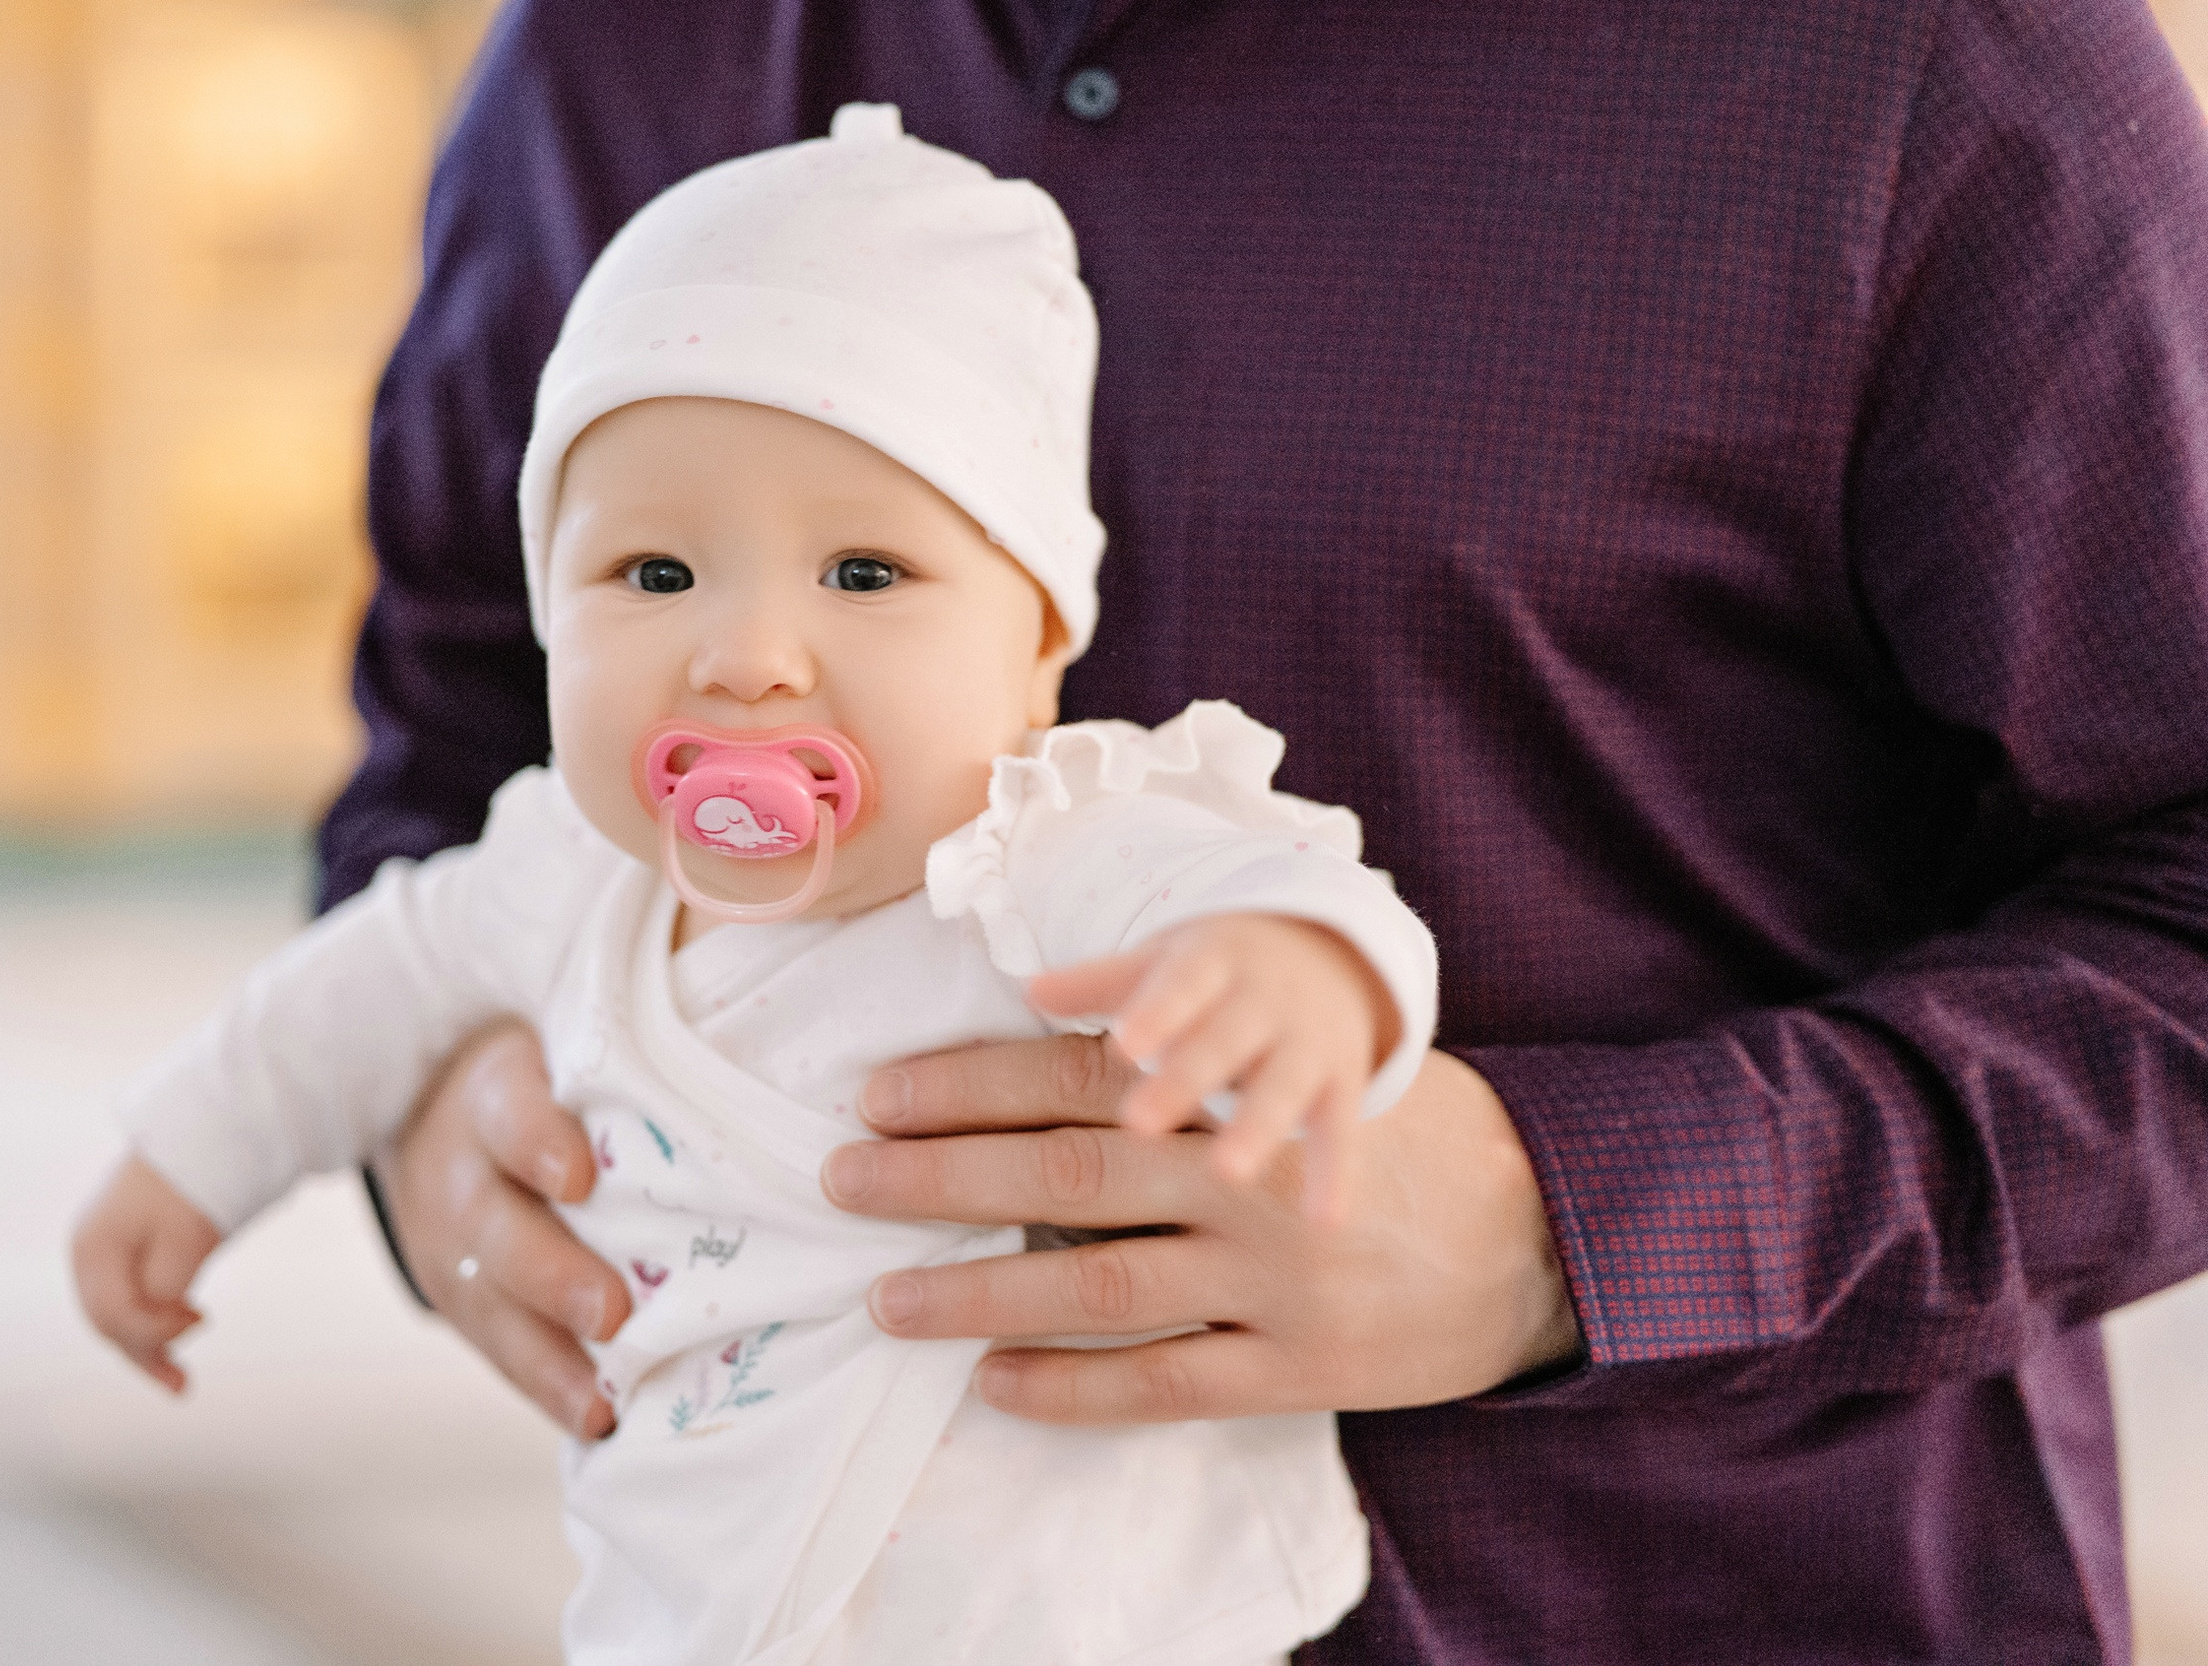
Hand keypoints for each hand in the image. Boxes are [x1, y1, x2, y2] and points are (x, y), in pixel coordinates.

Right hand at [71, 1153, 221, 1393]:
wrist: (202, 1131)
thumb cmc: (193, 1182)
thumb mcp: (185, 1240)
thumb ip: (165, 1288)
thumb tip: (160, 1329)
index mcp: (93, 1248)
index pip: (114, 1313)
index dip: (155, 1331)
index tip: (203, 1319)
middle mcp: (87, 1253)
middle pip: (108, 1321)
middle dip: (145, 1352)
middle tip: (183, 1385)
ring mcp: (101, 1251)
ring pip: (115, 1315)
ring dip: (146, 1344)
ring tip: (177, 1381)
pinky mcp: (123, 1249)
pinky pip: (128, 1298)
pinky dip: (149, 1322)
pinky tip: (173, 1340)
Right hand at [376, 1018, 629, 1437]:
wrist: (439, 1098)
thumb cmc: (553, 1068)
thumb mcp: (570, 1039)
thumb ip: (637, 1059)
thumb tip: (764, 1045)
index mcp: (495, 1090)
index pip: (510, 1112)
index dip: (540, 1140)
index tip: (579, 1174)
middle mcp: (460, 1168)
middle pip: (492, 1227)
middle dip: (549, 1274)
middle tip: (613, 1312)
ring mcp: (447, 1244)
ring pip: (484, 1304)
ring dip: (544, 1359)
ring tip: (599, 1405)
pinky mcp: (454, 1296)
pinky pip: (493, 1348)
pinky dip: (540, 1386)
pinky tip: (594, 1424)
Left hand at [822, 1042, 1580, 1422]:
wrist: (1545, 1231)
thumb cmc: (1399, 1129)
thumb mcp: (1303, 1060)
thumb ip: (1180, 1041)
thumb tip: (1042, 998)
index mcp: (1238, 1094)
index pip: (1072, 1077)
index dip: (964, 1085)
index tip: (874, 1095)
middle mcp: (1243, 1184)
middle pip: (1061, 1174)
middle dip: (936, 1177)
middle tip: (841, 1180)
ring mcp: (1268, 1284)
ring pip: (1095, 1288)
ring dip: (977, 1294)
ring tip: (886, 1300)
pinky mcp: (1295, 1370)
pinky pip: (1164, 1386)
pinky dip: (1073, 1388)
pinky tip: (994, 1383)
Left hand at [1026, 913, 1394, 1224]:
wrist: (1329, 956)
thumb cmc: (1213, 974)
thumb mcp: (1165, 962)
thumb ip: (1102, 984)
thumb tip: (1030, 989)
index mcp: (1210, 964)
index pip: (1181, 985)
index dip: (1156, 1013)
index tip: (1124, 1044)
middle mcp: (1262, 1004)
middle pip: (1223, 1044)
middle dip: (1186, 1081)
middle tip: (1140, 1122)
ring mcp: (1306, 1049)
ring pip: (1281, 1091)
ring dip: (1255, 1130)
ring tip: (1227, 1173)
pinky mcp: (1340, 1091)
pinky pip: (1340, 1136)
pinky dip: (1336, 1178)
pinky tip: (1324, 1224)